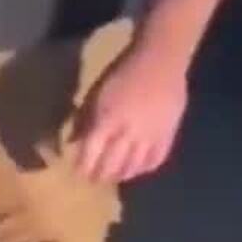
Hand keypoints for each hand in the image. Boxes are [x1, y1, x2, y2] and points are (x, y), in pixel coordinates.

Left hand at [72, 43, 189, 182]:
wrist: (160, 62)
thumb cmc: (121, 74)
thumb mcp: (95, 94)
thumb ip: (84, 120)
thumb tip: (73, 142)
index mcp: (107, 121)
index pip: (91, 154)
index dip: (83, 167)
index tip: (78, 172)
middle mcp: (129, 133)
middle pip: (112, 165)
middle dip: (100, 176)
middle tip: (94, 179)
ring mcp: (151, 136)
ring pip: (134, 167)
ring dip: (121, 175)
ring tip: (114, 176)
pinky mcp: (169, 134)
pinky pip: (157, 160)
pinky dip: (145, 168)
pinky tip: (137, 169)